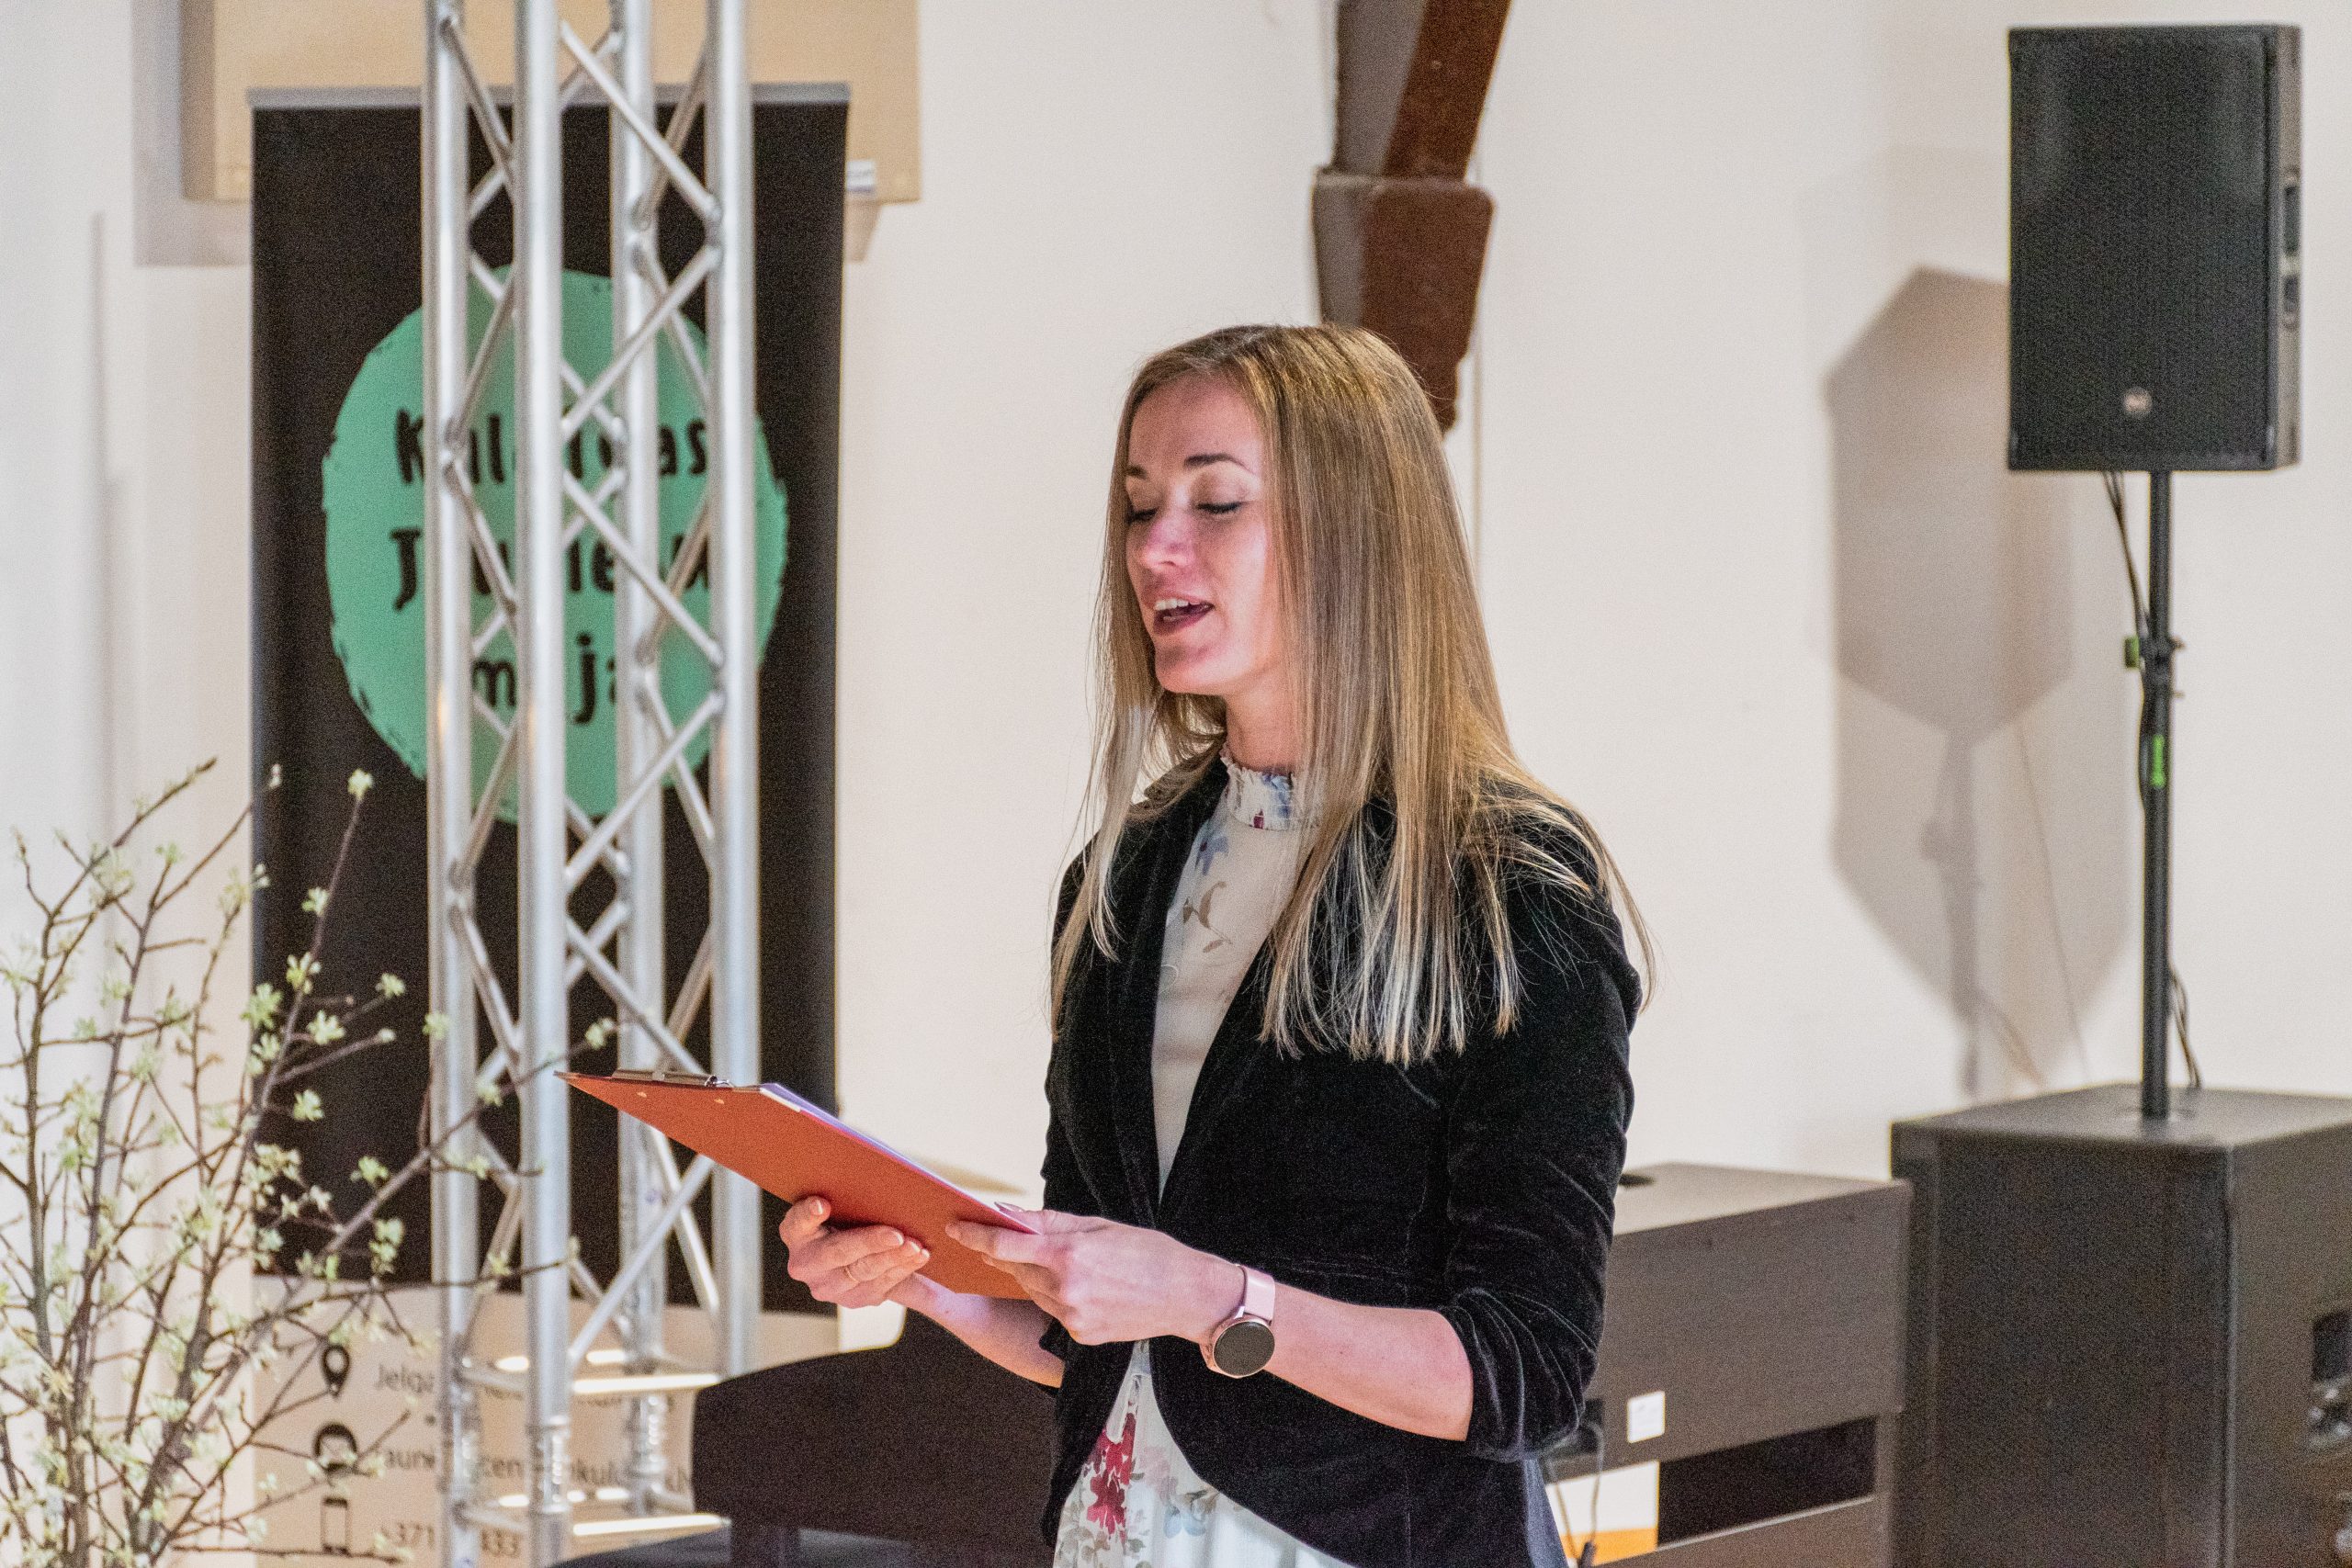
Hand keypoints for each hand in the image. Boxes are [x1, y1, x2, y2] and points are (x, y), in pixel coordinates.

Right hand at [779, 1198, 935, 1309]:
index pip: (796, 1223)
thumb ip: (846, 1194)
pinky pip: (881, 1285)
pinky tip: (919, 1257)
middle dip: (870, 1242)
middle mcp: (806, 1264)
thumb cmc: (850, 1215)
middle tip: (896, 1235)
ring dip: (894, 1258)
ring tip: (915, 1246)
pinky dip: (903, 1269)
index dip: (808, 1215)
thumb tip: (867, 1171)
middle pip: (839, 1252)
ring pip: (864, 1271)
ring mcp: (828, 1286)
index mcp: (796, 1234)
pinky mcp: (853, 1299)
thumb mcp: (843, 1205)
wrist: (858, 1250)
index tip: (822, 1204)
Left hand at [945, 1207, 1236, 1346]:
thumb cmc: (1147, 1251)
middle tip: (992, 1238)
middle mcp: (1065, 1287)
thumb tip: (1008, 1213)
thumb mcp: (1099, 1225)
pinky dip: (1055, 1295)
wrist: (1186, 1295)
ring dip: (1032, 1275)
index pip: (1005, 1244)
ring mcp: (1072, 1315)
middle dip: (1003, 1253)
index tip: (954, 1225)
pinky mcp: (1080, 1334)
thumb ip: (1050, 1222)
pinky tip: (1078, 1286)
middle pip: (1015, 1268)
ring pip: (1033, 1290)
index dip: (974, 1235)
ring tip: (1056, 1261)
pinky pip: (1053, 1310)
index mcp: (1068, 1253)